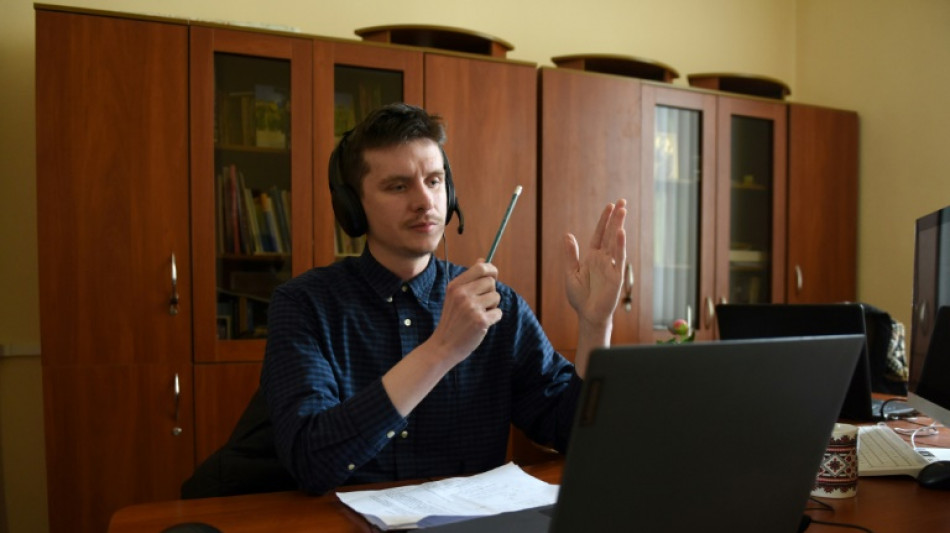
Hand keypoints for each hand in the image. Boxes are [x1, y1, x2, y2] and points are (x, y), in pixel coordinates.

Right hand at [430, 260, 502, 365]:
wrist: (443, 345)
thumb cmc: (452, 320)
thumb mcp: (454, 296)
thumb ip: (469, 279)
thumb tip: (483, 260)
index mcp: (455, 286)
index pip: (480, 268)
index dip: (491, 270)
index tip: (493, 275)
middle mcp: (463, 294)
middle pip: (491, 282)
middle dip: (490, 292)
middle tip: (480, 304)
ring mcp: (471, 307)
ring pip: (496, 297)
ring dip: (492, 307)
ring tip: (478, 315)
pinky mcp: (480, 321)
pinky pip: (498, 313)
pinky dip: (493, 319)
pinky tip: (481, 324)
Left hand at [563, 199, 626, 328]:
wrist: (588, 315)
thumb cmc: (580, 297)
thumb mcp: (571, 273)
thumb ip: (570, 255)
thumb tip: (567, 235)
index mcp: (593, 257)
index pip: (600, 234)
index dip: (604, 220)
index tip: (610, 206)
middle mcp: (603, 259)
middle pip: (610, 234)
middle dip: (616, 218)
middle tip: (622, 201)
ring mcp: (611, 266)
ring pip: (616, 242)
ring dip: (619, 226)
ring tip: (623, 210)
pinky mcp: (616, 276)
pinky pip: (619, 258)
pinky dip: (620, 245)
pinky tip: (621, 232)